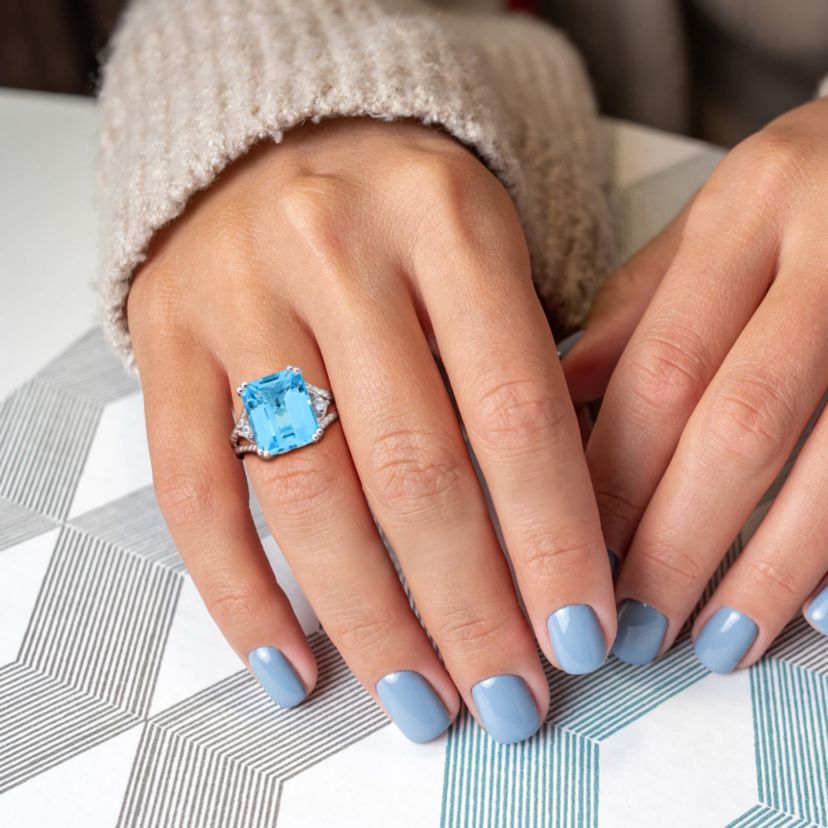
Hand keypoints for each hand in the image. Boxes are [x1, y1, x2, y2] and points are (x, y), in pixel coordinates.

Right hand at [128, 118, 615, 742]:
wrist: (281, 139)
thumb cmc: (408, 220)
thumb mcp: (491, 254)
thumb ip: (526, 378)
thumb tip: (555, 552)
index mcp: (445, 220)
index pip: (514, 411)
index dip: (552, 541)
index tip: (578, 639)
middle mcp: (334, 250)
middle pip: (413, 470)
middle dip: (469, 606)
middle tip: (508, 697)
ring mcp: (236, 297)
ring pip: (307, 493)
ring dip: (372, 620)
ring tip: (421, 698)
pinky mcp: (166, 342)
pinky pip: (194, 491)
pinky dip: (242, 593)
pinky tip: (293, 666)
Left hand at [563, 98, 827, 670]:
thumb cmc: (809, 192)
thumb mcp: (721, 219)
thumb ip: (643, 306)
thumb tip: (560, 394)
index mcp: (752, 212)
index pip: (663, 367)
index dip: (617, 475)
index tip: (575, 556)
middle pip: (739, 422)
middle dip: (680, 538)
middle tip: (633, 628)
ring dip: (770, 566)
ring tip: (714, 641)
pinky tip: (823, 612)